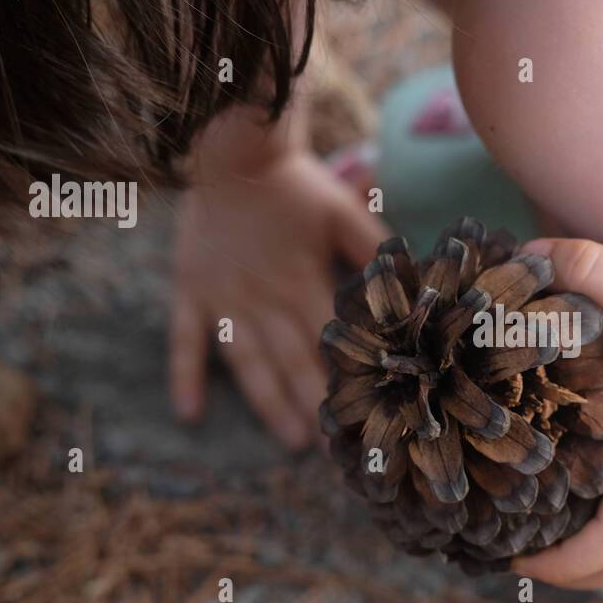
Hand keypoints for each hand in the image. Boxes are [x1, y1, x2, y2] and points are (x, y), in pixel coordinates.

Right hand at [171, 154, 386, 448]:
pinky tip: (190, 414)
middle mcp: (263, 299)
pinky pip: (185, 341)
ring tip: (288, 442)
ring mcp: (224, 300)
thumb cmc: (295, 185)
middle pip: (293, 362)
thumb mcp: (344, 212)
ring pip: (248, 363)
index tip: (368, 415)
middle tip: (335, 452)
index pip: (330, 342)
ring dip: (268, 403)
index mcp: (302, 282)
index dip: (349, 379)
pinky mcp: (192, 293)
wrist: (232, 150)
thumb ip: (376, 249)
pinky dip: (185, 377)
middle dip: (315, 407)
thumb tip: (417, 280)